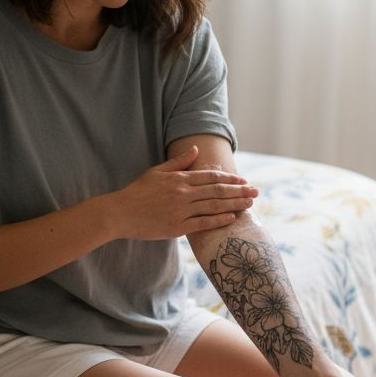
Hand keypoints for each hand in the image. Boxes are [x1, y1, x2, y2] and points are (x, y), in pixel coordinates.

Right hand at [110, 146, 257, 239]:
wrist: (119, 213)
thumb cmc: (137, 192)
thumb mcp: (156, 171)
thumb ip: (178, 162)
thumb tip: (195, 149)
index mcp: (179, 179)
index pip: (210, 177)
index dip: (229, 179)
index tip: (243, 180)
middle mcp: (183, 193)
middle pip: (217, 191)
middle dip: (239, 191)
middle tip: (256, 191)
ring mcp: (180, 211)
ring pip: (213, 206)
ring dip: (234, 204)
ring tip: (250, 203)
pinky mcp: (176, 227)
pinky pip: (202, 223)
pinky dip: (218, 220)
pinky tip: (232, 217)